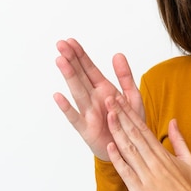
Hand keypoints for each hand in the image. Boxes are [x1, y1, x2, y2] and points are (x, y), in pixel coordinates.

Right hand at [53, 38, 144, 160]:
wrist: (130, 148)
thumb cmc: (130, 123)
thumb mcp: (132, 96)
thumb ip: (125, 76)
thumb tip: (117, 54)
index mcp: (104, 89)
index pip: (90, 69)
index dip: (80, 55)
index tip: (70, 41)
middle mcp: (93, 99)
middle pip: (80, 76)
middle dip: (71, 60)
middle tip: (60, 44)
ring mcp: (88, 113)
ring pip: (77, 91)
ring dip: (69, 76)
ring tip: (60, 60)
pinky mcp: (86, 129)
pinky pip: (75, 117)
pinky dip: (67, 107)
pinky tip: (58, 96)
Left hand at [106, 94, 190, 190]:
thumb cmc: (188, 186)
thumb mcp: (188, 159)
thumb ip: (179, 139)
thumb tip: (173, 120)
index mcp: (163, 153)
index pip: (144, 128)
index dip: (131, 113)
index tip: (121, 100)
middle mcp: (154, 161)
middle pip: (134, 134)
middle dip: (121, 115)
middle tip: (110, 99)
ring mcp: (147, 175)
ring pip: (129, 149)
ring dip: (117, 131)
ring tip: (108, 115)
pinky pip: (127, 172)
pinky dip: (118, 159)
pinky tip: (110, 146)